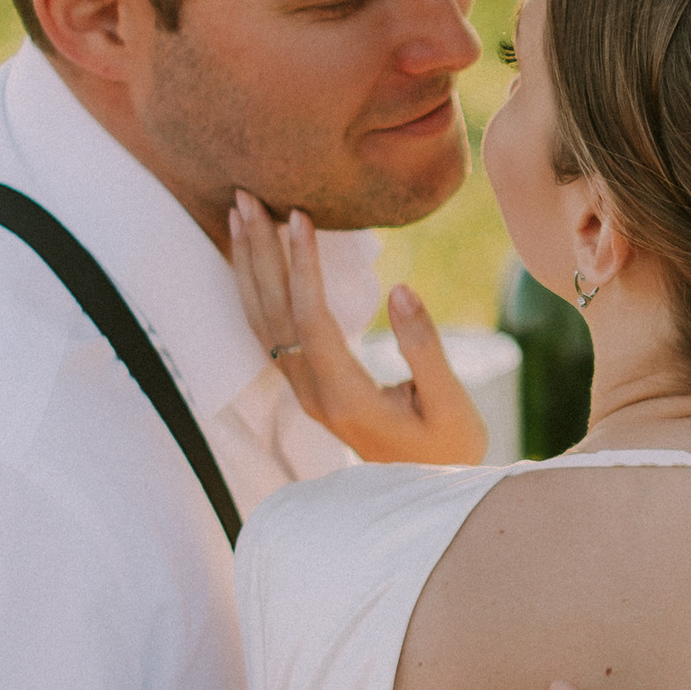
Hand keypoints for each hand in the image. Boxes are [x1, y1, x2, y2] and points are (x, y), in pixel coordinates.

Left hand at [230, 193, 487, 467]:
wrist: (431, 494)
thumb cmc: (450, 449)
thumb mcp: (450, 402)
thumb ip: (425, 347)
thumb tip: (401, 288)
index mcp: (344, 397)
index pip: (310, 318)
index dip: (302, 265)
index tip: (299, 215)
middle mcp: (314, 394)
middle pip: (272, 314)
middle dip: (258, 253)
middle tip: (246, 195)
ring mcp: (306, 392)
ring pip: (262, 321)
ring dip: (250, 266)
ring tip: (240, 214)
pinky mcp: (310, 386)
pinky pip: (271, 330)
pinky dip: (258, 287)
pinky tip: (257, 256)